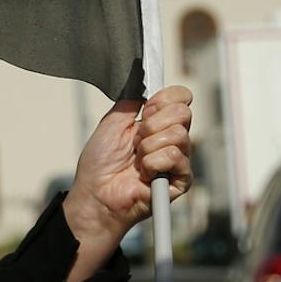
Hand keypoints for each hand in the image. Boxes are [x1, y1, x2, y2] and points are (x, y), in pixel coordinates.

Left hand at [60, 86, 192, 281]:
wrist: (96, 193)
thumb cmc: (100, 163)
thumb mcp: (112, 122)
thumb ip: (131, 102)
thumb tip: (147, 88)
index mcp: (158, 122)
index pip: (181, 97)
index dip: (163, 100)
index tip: (144, 111)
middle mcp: (172, 138)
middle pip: (184, 113)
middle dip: (152, 123)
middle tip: (136, 140)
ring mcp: (178, 159)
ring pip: (178, 134)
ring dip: (148, 146)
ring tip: (137, 160)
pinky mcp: (181, 180)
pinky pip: (175, 156)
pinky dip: (153, 162)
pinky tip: (144, 173)